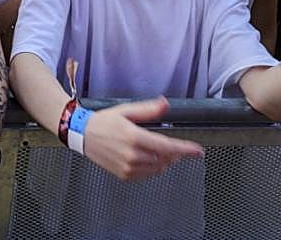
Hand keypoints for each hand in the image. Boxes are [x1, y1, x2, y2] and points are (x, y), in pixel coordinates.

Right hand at [77, 98, 203, 180]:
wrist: (83, 135)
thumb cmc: (103, 122)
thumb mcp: (126, 110)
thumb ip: (148, 109)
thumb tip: (165, 104)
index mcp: (134, 137)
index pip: (167, 146)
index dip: (185, 150)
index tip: (198, 151)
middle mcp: (132, 155)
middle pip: (165, 159)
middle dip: (173, 152)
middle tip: (171, 145)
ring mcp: (128, 167)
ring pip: (158, 168)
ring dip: (163, 160)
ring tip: (154, 149)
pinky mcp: (124, 175)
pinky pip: (147, 174)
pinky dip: (152, 167)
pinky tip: (144, 157)